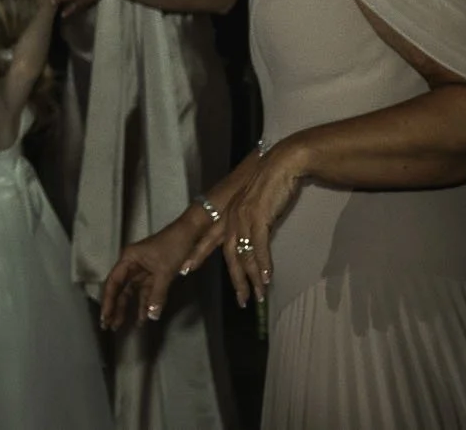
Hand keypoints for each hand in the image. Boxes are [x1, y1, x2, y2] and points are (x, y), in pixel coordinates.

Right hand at [99, 210, 203, 329]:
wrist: (190, 233)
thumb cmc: (172, 247)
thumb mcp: (164, 272)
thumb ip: (156, 295)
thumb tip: (150, 317)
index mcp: (128, 259)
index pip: (113, 283)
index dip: (108, 301)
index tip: (104, 317)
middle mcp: (132, 265)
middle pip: (120, 289)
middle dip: (115, 307)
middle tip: (108, 326)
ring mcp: (144, 270)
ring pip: (132, 293)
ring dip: (129, 308)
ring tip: (121, 326)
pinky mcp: (155, 275)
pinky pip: (146, 293)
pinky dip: (145, 304)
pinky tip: (143, 318)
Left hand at [184, 141, 304, 306]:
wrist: (280, 165)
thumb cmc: (269, 183)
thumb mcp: (253, 204)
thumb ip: (248, 221)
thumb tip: (251, 238)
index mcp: (228, 213)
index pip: (208, 238)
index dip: (197, 254)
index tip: (185, 269)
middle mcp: (231, 217)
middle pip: (228, 255)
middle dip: (234, 279)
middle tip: (239, 300)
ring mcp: (244, 218)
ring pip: (245, 256)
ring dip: (253, 279)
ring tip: (258, 297)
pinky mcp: (259, 218)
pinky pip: (260, 247)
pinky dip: (263, 264)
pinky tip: (267, 279)